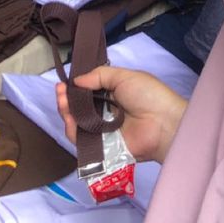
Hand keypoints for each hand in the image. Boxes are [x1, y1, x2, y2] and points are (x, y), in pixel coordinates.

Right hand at [54, 66, 187, 165]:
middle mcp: (106, 112)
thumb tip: (77, 80)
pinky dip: (72, 129)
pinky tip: (69, 116)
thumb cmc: (147, 95)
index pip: (88, 92)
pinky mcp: (101, 147)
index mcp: (113, 94)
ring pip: (77, 123)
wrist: (162, 124)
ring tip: (62, 100)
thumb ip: (100, 75)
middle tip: (60, 91)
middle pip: (79, 108)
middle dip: (67, 99)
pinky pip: (81, 140)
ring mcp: (102, 131)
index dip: (75, 88)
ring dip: (66, 111)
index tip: (64, 83)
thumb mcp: (125, 76)